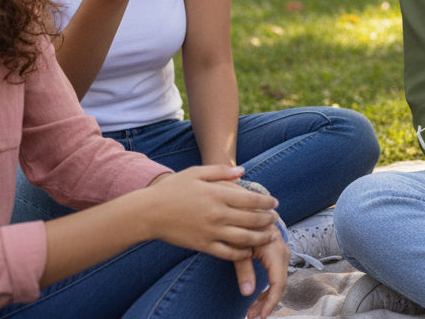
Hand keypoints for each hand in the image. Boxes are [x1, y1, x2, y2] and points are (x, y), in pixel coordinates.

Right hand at [143, 165, 278, 260]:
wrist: (148, 213)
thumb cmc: (172, 189)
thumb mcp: (196, 173)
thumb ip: (221, 171)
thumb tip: (243, 171)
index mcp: (217, 194)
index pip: (251, 200)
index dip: (267, 202)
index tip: (275, 203)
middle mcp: (217, 214)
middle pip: (252, 219)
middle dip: (268, 220)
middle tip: (275, 219)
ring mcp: (211, 231)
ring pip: (244, 238)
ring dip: (260, 238)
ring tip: (269, 236)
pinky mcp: (203, 245)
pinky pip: (227, 253)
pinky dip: (241, 253)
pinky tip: (248, 250)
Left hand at [240, 231, 288, 318]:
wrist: (251, 208)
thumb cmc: (244, 224)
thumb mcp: (240, 247)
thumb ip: (244, 270)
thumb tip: (247, 293)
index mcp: (276, 251)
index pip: (278, 283)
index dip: (271, 302)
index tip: (261, 315)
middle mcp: (283, 253)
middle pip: (279, 285)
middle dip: (266, 303)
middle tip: (251, 316)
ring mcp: (281, 254)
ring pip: (277, 281)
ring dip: (266, 297)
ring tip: (252, 311)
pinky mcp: (277, 255)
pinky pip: (276, 276)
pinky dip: (268, 289)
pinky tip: (257, 298)